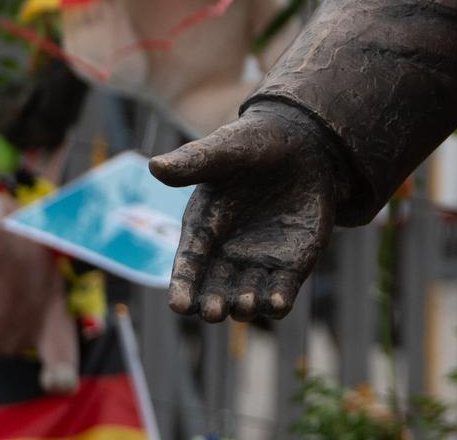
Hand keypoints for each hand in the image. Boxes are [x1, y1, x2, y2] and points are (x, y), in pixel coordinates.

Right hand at [150, 107, 337, 322]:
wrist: (302, 145)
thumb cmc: (253, 145)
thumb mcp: (225, 150)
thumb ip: (194, 162)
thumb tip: (155, 165)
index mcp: (203, 229)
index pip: (188, 265)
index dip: (182, 286)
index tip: (179, 306)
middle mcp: (227, 254)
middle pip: (213, 290)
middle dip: (212, 304)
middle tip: (213, 310)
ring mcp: (259, 261)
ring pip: (246, 297)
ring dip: (246, 306)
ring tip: (246, 304)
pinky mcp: (291, 263)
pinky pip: (282, 291)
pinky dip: (279, 301)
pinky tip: (279, 304)